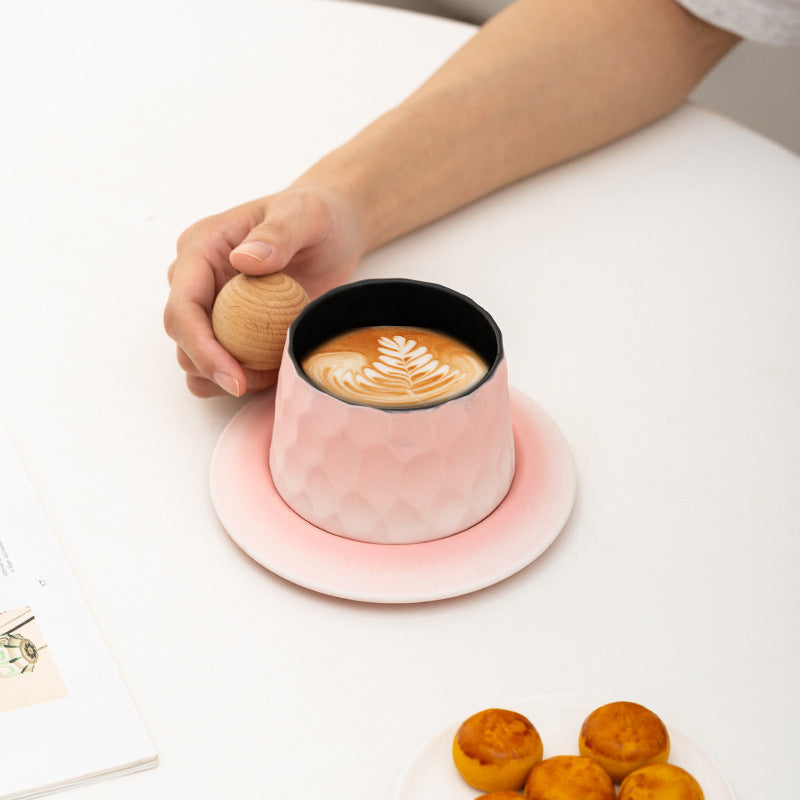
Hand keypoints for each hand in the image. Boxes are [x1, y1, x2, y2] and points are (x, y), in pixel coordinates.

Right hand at [164, 186, 363, 396]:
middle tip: (263, 380)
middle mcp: (198, 282)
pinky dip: (246, 378)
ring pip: (197, 361)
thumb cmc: (315, 216)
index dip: (201, 348)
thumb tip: (242, 261)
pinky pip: (226, 365)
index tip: (234, 378)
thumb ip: (278, 233)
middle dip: (214, 370)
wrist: (332, 232)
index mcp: (201, 250)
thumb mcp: (304, 214)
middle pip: (184, 341)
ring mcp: (213, 309)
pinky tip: (276, 371)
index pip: (182, 308)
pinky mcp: (233, 329)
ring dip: (228, 379)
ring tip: (273, 373)